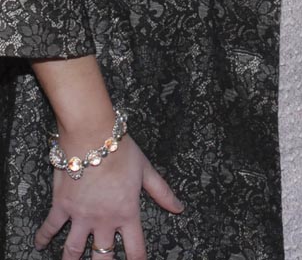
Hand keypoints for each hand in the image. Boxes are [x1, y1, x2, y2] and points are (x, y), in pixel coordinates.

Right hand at [34, 135, 183, 258]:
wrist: (93, 135)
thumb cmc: (122, 150)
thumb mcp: (146, 170)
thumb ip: (162, 192)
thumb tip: (179, 208)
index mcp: (126, 213)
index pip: (135, 248)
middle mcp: (103, 220)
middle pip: (103, 256)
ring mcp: (80, 216)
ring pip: (73, 250)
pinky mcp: (61, 206)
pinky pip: (49, 227)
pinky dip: (43, 237)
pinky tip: (39, 244)